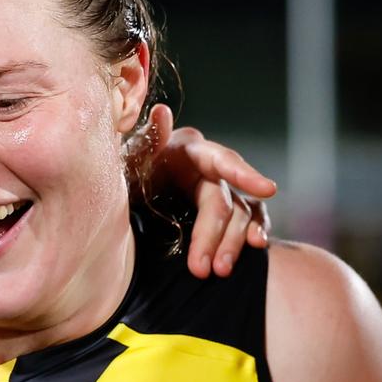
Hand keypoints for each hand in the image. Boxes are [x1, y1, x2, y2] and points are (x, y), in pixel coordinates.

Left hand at [136, 104, 276, 277]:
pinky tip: (255, 248)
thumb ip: (146, 141)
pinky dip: (253, 233)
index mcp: (186, 149)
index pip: (220, 160)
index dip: (243, 174)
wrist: (113, 206)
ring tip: (221, 270)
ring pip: (241, 214)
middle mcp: (207, 166)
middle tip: (202, 269)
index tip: (268, 190)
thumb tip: (162, 111)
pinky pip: (249, 220)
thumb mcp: (125, 162)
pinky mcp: (223, 211)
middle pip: (225, 199)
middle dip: (216, 234)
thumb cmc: (120, 178)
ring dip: (233, 243)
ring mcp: (218, 189)